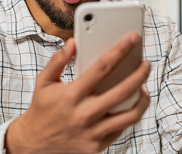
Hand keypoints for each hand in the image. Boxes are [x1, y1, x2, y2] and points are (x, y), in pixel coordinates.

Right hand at [5, 33, 150, 153]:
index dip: (120, 50)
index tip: (132, 38)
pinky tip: (131, 103)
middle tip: (146, 63)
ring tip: (144, 87)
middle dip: (139, 74)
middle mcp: (85, 114)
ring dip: (142, 99)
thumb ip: (58, 60)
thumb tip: (73, 43)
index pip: (102, 67)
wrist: (34, 143)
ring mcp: (93, 132)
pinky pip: (122, 129)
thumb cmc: (42, 108)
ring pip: (130, 115)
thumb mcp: (44, 81)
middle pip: (122, 91)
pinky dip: (130, 114)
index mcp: (72, 95)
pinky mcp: (98, 146)